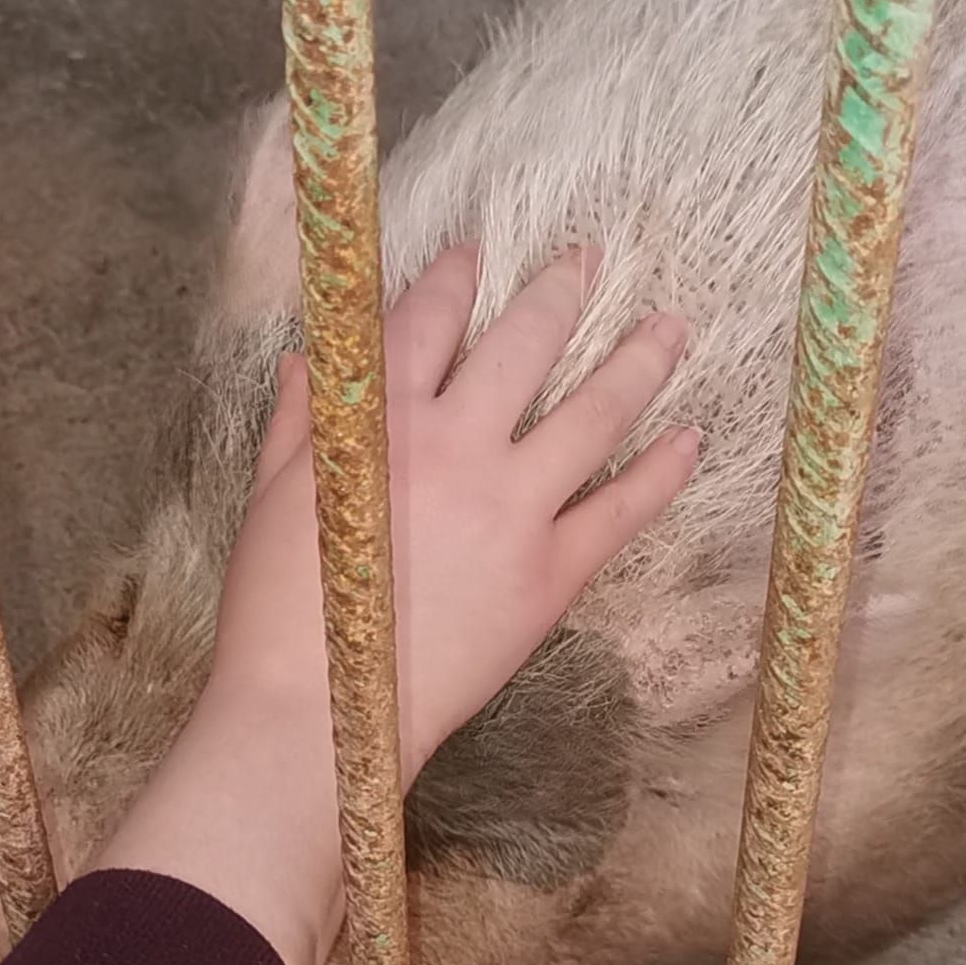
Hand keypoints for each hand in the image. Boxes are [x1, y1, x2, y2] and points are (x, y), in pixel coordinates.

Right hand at [98, 246, 694, 964]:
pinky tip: (691, 440)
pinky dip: (660, 472)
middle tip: (591, 259)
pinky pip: (620, 510)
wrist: (322, 713)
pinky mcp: (550, 575)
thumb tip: (308, 360)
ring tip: (672, 327)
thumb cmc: (277, 612)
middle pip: (523, 345)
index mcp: (379, 422)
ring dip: (637, 362)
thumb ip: (301, 421)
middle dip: (559, 292)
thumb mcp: (274, 500)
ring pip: (592, 414)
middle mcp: (457, 447)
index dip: (451, 279)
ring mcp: (512, 509)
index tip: (475, 251)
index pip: (423, 321)